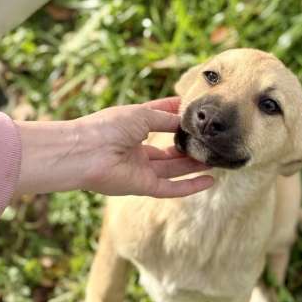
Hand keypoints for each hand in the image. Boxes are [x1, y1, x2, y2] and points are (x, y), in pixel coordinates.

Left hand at [14, 97, 213, 197]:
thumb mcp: (141, 115)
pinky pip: (171, 188)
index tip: (199, 113)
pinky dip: (190, 185)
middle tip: (212, 141)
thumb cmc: (108, 127)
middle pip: (169, 150)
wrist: (86, 151)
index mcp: (132, 128)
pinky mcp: (143, 187)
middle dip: (190, 146)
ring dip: (194, 164)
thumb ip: (165, 119)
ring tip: (216, 158)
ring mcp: (140, 170)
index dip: (178, 117)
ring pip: (173, 169)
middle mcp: (137, 150)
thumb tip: (184, 120)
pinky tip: (209, 180)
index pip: (160, 122)